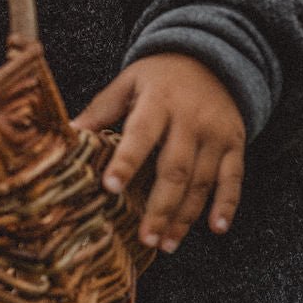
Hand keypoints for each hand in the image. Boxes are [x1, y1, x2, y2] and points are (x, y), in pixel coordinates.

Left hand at [72, 54, 245, 254]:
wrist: (211, 58)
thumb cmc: (159, 77)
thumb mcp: (128, 83)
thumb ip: (101, 111)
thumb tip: (68, 135)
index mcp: (158, 102)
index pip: (140, 135)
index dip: (126, 162)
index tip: (110, 187)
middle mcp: (190, 119)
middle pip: (175, 168)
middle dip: (160, 207)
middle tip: (145, 238)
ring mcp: (216, 134)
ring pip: (202, 181)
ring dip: (185, 216)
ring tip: (166, 244)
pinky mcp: (234, 144)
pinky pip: (233, 178)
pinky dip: (226, 204)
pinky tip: (215, 228)